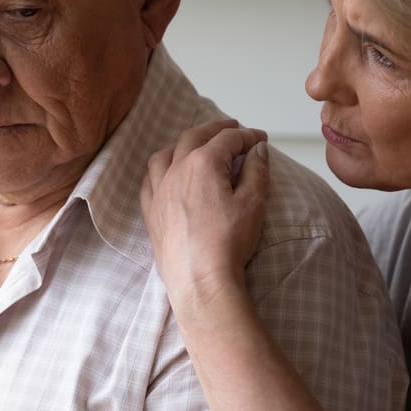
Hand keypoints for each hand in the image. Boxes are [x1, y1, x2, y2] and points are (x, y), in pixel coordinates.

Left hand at [141, 119, 269, 312]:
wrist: (200, 281)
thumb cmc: (227, 243)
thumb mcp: (253, 203)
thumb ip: (256, 170)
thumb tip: (257, 150)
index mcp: (203, 163)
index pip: (228, 139)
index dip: (247, 136)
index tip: (260, 140)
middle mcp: (176, 170)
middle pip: (195, 137)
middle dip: (216, 130)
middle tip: (232, 129)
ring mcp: (159, 190)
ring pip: (166, 153)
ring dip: (184, 143)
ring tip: (197, 144)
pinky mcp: (151, 211)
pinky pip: (149, 179)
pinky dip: (161, 167)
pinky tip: (167, 172)